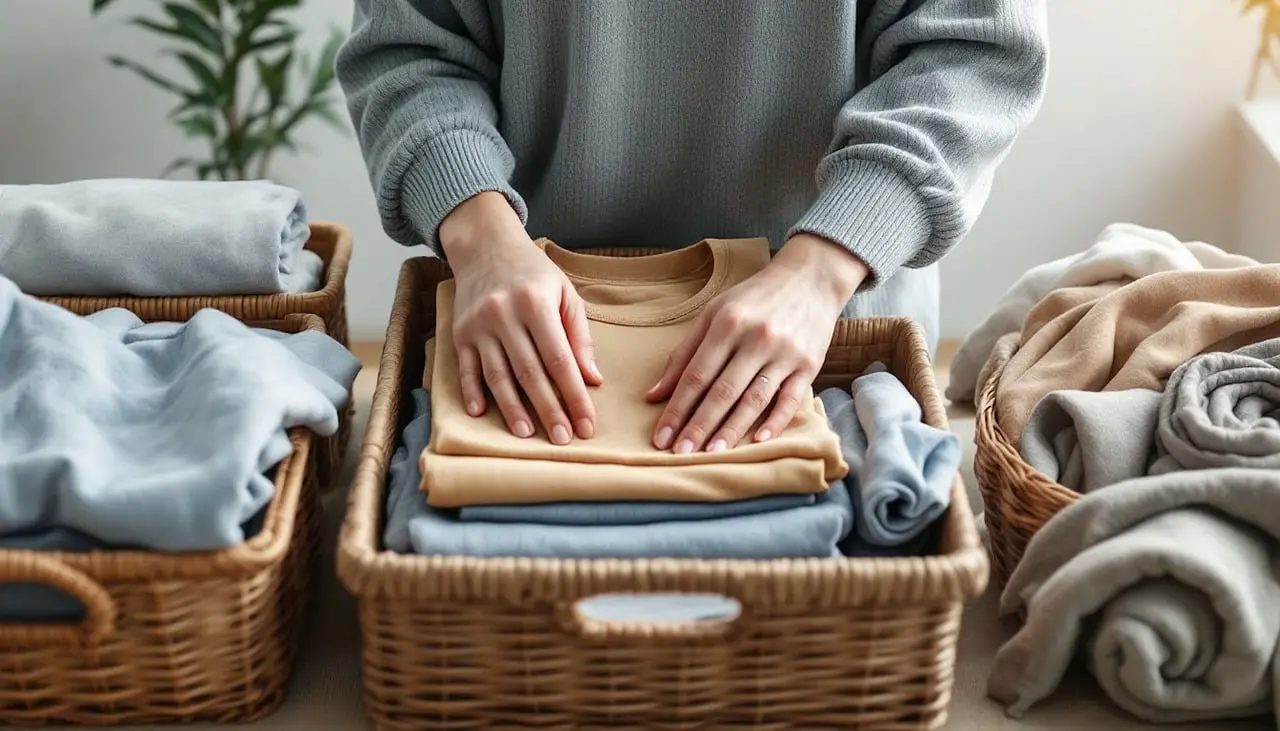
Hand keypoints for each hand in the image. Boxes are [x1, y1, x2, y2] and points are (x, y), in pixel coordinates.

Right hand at [440, 192, 602, 443]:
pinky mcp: (459, 332)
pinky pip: (466, 368)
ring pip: (497, 375)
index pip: (559, 359)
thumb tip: (592, 379)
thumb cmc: (533, 272)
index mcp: (535, 303)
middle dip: (548, 409)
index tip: (586, 423)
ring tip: (527, 434)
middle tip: (562, 439)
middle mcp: (504, 314)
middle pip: (529, 372)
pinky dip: (472, 392)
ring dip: (512, 408)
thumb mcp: (565, 293)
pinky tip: (482, 414)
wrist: (485, 246)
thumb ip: (579, 336)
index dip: (574, 394)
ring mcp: (478, 325)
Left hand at [647, 233, 868, 452]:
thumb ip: (685, 354)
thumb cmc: (754, 298)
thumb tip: (655, 395)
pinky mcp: (810, 364)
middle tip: (680, 452)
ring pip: (754, 398)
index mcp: (728, 324)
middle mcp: (757, 338)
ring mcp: (786, 353)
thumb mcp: (714, 314)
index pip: (696, 375)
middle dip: (699, 424)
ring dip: (731, 429)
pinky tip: (756, 441)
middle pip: (723, 391)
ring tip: (711, 453)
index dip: (676, 408)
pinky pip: (790, 399)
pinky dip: (775, 421)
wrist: (810, 279)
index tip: (661, 437)